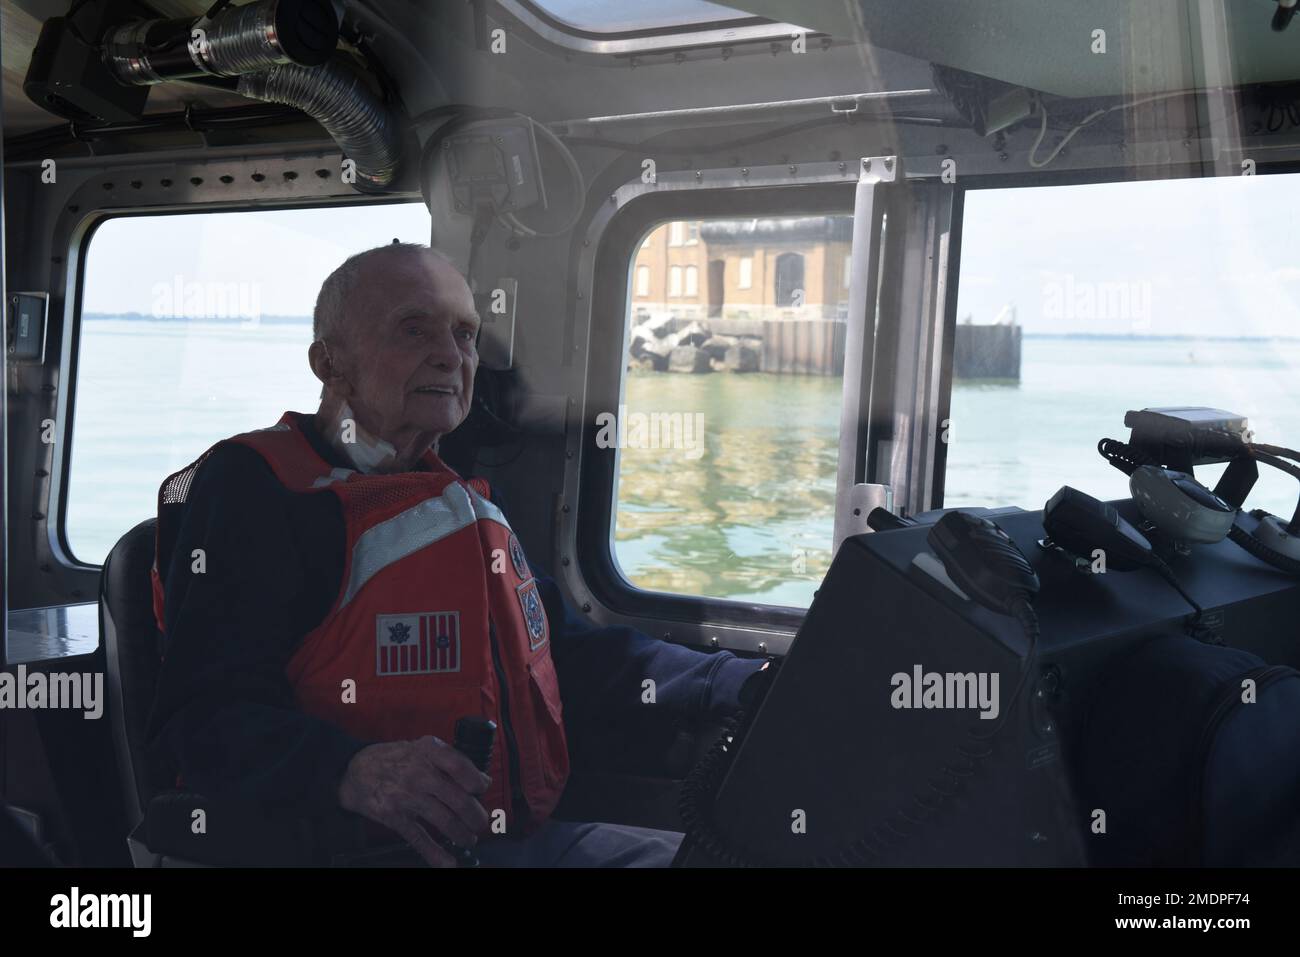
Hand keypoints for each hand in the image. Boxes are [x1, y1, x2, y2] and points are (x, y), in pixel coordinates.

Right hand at [336, 735, 491, 866]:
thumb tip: (482, 780)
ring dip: (462, 834)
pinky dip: (436, 853)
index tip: (482, 790)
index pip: (460, 766)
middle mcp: (419, 773)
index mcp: (429, 751)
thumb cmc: (394, 759)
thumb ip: (451, 761)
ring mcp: (406, 796)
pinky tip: (448, 862)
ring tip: (468, 838)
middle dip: (476, 816)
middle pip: (458, 799)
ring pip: (444, 820)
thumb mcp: (422, 748)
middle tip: (480, 823)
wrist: (354, 771)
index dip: (476, 781)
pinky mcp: (395, 816)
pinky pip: (420, 838)